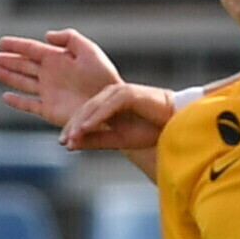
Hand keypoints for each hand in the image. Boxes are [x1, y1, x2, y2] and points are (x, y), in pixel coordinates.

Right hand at [0, 29, 122, 128]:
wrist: (111, 106)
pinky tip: (5, 96)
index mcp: (58, 59)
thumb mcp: (89, 51)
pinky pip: (29, 104)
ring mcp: (49, 92)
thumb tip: (46, 36)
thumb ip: (69, 38)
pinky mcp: (49, 110)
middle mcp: (51, 74)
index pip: (32, 49)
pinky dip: (17, 101)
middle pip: (24, 65)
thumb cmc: (104, 78)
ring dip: (9, 77)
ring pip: (23, 82)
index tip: (0, 42)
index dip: (16, 45)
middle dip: (8, 61)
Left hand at [60, 82, 175, 153]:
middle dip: (73, 126)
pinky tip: (86, 128)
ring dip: (81, 122)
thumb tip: (71, 146)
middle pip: (85, 110)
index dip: (73, 129)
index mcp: (108, 104)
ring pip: (94, 107)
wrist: (176, 123)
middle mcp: (111, 95)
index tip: (63, 144)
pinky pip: (108, 107)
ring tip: (71, 136)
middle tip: (63, 141)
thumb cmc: (151, 131)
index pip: (85, 115)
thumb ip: (96, 140)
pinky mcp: (128, 93)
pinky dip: (96, 118)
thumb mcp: (119, 140)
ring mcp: (119, 92)